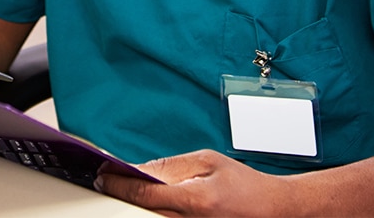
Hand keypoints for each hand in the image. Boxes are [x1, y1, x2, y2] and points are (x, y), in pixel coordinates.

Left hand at [95, 150, 286, 216]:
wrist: (271, 209)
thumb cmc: (243, 184)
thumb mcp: (207, 162)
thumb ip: (171, 167)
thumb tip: (139, 169)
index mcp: (195, 199)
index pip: (144, 193)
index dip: (118, 183)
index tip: (102, 175)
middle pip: (142, 210)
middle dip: (122, 193)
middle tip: (105, 180)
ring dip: (135, 204)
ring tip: (123, 188)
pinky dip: (151, 211)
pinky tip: (145, 200)